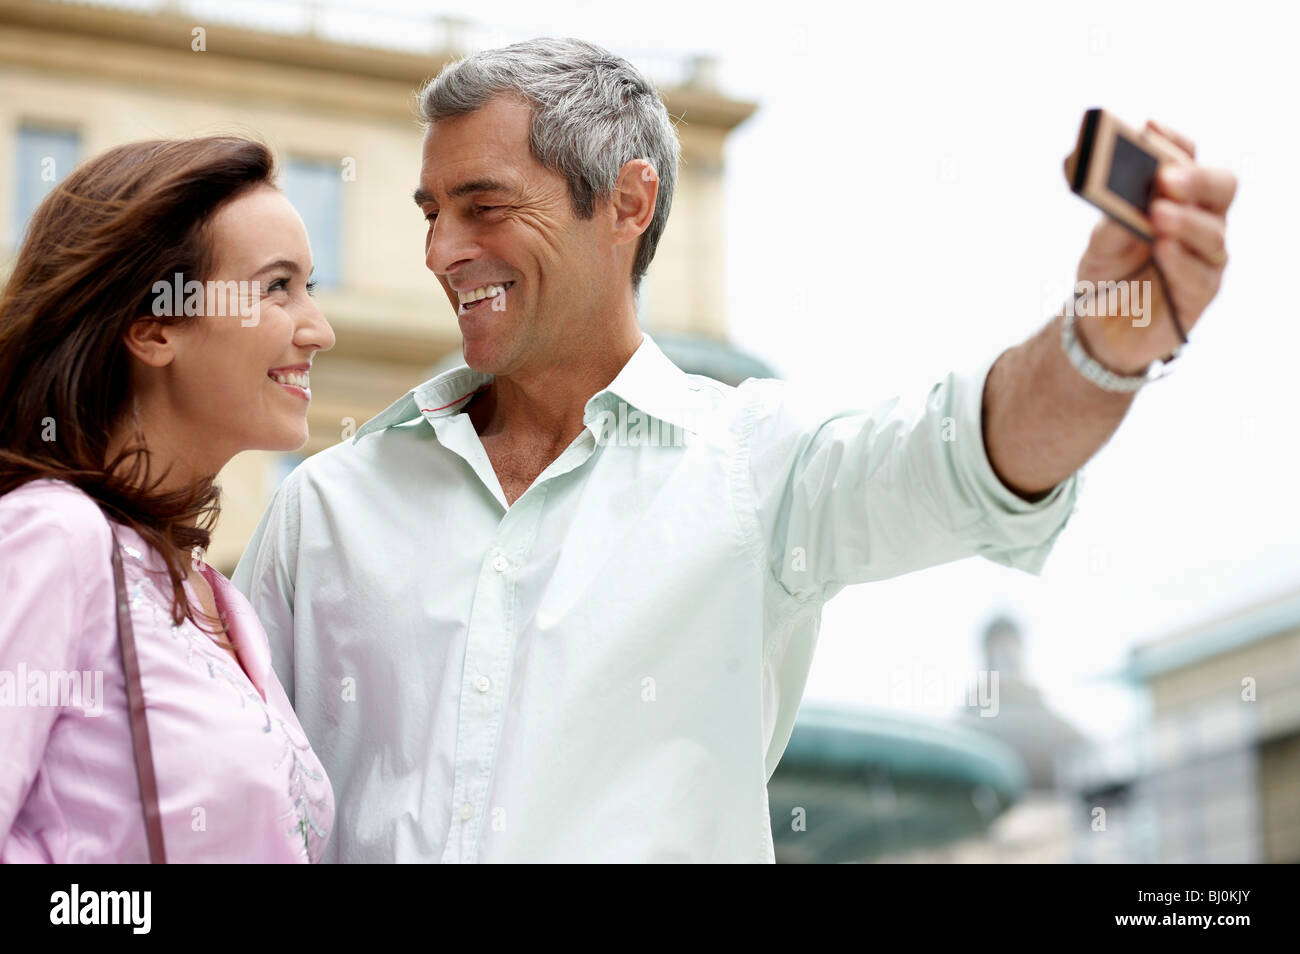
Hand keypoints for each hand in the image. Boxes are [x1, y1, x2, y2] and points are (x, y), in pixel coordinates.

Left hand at [1073, 119, 1237, 373]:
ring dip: (1186, 221)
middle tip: (1166, 177)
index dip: (1173, 141)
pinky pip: (1200, 274)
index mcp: (1176, 197)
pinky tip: (1164, 249)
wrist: (1098, 326)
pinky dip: (1182, 260)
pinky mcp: (1200, 293)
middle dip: (1195, 178)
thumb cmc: (1106, 274)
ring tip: (1159, 214)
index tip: (1148, 127)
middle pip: (1220, 187)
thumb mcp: (1099, 242)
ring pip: (1214, 232)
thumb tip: (1119, 194)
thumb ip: (1111, 218)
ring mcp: (1205, 257)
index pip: (1186, 158)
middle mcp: (1200, 221)